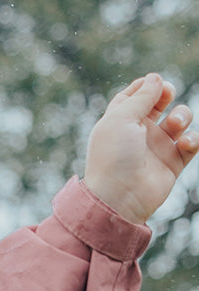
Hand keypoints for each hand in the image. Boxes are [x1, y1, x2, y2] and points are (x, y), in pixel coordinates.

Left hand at [83, 74, 198, 224]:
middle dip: (166, 94)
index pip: (133, 97)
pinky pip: (191, 144)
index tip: (152, 82)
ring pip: (179, 120)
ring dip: (182, 116)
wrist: (119, 198)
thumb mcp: (121, 119)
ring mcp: (156, 148)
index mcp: (119, 123)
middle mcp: (137, 134)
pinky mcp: (172, 164)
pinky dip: (193, 139)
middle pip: (158, 103)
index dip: (145, 85)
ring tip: (174, 125)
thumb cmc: (113, 157)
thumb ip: (141, 96)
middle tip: (166, 95)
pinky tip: (183, 144)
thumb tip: (155, 78)